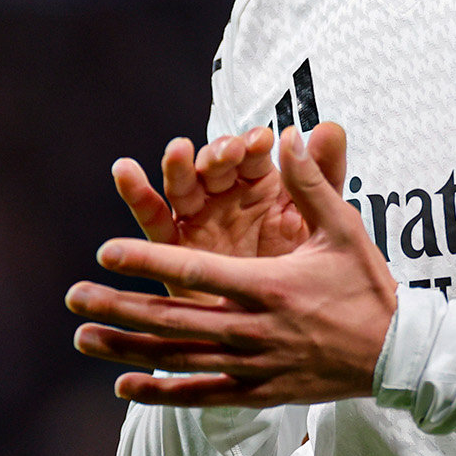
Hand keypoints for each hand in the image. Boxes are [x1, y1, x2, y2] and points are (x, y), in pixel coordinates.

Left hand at [67, 126, 397, 406]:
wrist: (395, 354)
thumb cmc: (367, 284)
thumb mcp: (341, 227)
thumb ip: (311, 182)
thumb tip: (289, 136)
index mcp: (268, 285)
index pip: (196, 270)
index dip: (149, 260)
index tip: (107, 251)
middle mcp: (252, 328)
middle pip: (172, 319)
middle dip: (118, 307)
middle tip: (74, 297)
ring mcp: (253, 365)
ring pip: (177, 358)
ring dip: (126, 348)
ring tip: (83, 338)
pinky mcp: (258, 392)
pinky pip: (201, 395)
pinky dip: (161, 392)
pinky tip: (125, 386)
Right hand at [111, 123, 345, 298]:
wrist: (294, 327)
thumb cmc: (307, 268)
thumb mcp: (325, 220)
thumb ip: (323, 175)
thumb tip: (330, 129)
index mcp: (262, 186)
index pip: (253, 156)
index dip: (254, 146)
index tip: (261, 142)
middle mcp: (227, 198)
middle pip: (215, 167)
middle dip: (219, 155)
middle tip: (227, 152)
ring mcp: (200, 221)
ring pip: (184, 187)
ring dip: (179, 167)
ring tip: (178, 151)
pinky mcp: (176, 249)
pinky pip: (155, 221)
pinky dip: (137, 195)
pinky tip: (126, 171)